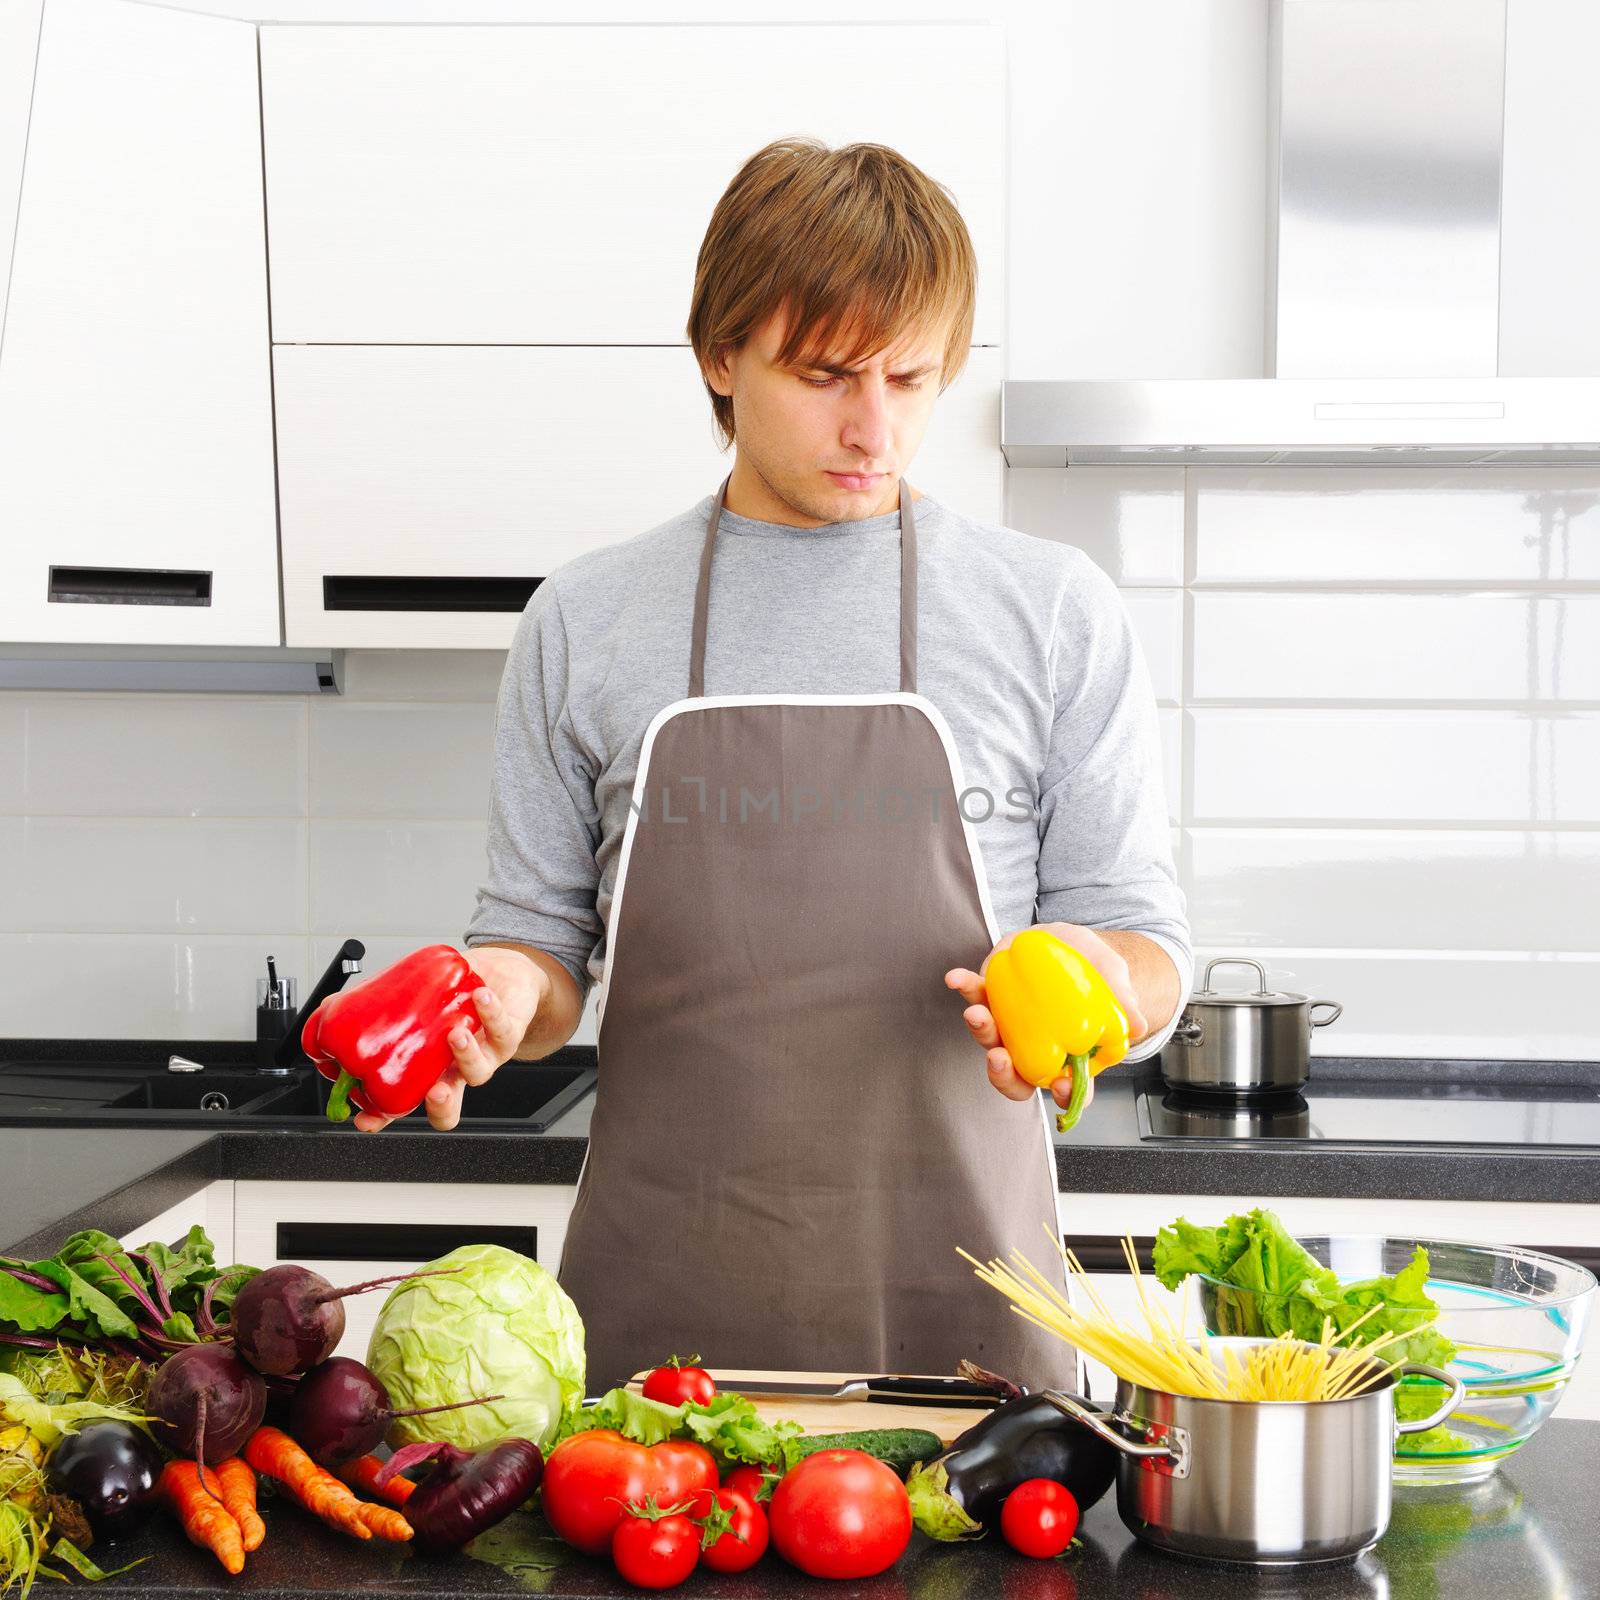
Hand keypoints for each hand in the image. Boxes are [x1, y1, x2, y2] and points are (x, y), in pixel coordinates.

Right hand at [352, 946, 547, 1132]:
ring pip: (478, 1071)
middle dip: (440, 1104)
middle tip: (432, 1093)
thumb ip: (366, 1007)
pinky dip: (490, 1013)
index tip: (366, 1119)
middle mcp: (453, 1069)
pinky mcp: (506, 1033)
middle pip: (447, 1103)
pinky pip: (502, 1029)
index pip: (400, 1104)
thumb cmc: (449, 995)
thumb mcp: (405, 1000)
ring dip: (466, 1054)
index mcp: (424, 1069)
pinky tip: (480, 997)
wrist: (497, 974)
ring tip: (454, 1033)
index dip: (383, 1116)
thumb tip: (324, 1013)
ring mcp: (482, 1054)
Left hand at [944, 923, 1147, 1112]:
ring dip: (980, 1030)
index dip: (1066, 1095)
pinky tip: (956, 978)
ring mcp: (1011, 1027)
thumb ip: (1122, 1000)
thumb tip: (1138, 1025)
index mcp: (1070, 1055)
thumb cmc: (1095, 968)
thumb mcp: (1113, 977)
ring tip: (977, 1012)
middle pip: (1018, 1077)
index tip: (1060, 1084)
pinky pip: (975, 998)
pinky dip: (965, 989)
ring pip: (991, 1040)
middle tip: (1000, 1058)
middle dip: (1004, 1074)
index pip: (1070, 1088)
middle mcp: (1036, 1048)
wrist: (1070, 941)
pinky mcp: (992, 999)